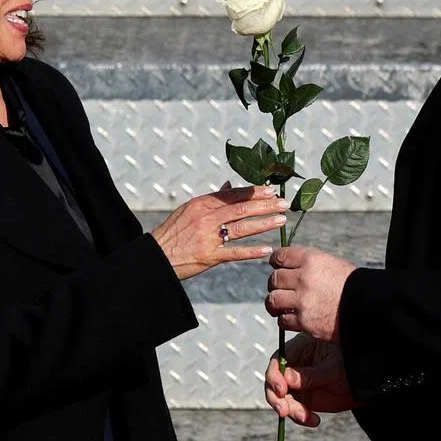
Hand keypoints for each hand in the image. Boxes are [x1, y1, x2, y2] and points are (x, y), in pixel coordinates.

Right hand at [152, 182, 288, 279]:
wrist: (156, 256)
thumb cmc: (174, 231)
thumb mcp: (189, 209)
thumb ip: (212, 198)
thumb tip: (230, 185)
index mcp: (202, 203)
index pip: (233, 194)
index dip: (254, 192)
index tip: (272, 190)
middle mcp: (206, 217)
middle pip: (242, 208)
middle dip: (265, 205)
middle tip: (284, 203)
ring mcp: (208, 237)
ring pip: (241, 228)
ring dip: (264, 223)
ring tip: (282, 220)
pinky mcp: (209, 256)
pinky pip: (234, 253)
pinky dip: (251, 251)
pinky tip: (267, 249)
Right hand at [265, 334, 358, 426]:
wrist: (363, 384)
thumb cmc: (349, 366)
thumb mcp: (332, 369)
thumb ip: (310, 375)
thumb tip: (287, 378)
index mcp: (300, 349)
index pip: (278, 360)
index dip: (275, 375)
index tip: (281, 389)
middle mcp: (294, 366)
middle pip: (275, 381)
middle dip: (276, 398)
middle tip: (284, 410)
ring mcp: (297, 383)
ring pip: (282, 398)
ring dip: (289, 410)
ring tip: (304, 417)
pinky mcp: (303, 398)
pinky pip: (294, 409)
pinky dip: (300, 417)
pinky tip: (312, 420)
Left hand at [266, 246, 356, 341]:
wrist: (369, 307)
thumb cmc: (354, 285)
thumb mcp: (333, 264)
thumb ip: (311, 265)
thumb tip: (290, 267)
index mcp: (312, 259)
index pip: (281, 256)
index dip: (276, 262)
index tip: (276, 266)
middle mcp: (304, 278)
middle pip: (274, 279)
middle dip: (275, 284)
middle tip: (280, 289)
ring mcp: (302, 301)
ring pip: (273, 300)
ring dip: (274, 304)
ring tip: (278, 307)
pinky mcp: (304, 321)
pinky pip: (283, 320)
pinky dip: (284, 320)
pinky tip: (291, 319)